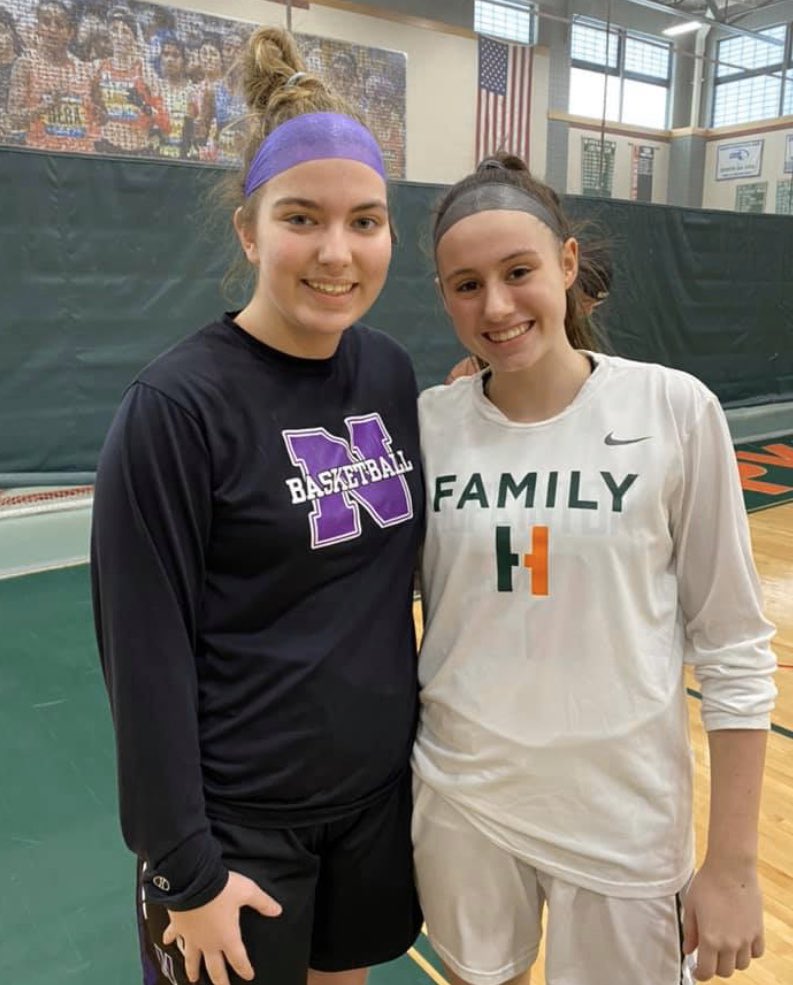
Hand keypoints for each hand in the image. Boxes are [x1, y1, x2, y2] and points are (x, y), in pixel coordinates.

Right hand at [163, 870, 281, 984]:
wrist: (192, 880)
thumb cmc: (222, 888)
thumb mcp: (247, 892)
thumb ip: (263, 903)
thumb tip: (278, 911)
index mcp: (227, 937)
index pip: (239, 959)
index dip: (245, 969)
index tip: (249, 976)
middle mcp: (208, 943)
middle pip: (214, 968)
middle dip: (220, 981)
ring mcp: (191, 937)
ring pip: (192, 959)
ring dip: (193, 970)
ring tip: (193, 979)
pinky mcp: (177, 926)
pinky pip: (173, 936)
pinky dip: (170, 939)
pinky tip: (166, 942)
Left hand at [683, 860, 763, 979]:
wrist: (731, 869)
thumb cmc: (708, 883)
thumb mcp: (691, 906)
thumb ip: (690, 932)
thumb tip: (688, 950)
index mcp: (710, 939)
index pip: (707, 971)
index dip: (700, 974)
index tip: (697, 970)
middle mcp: (730, 943)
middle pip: (725, 971)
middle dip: (715, 967)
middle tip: (709, 956)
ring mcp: (746, 938)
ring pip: (741, 965)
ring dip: (732, 960)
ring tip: (724, 947)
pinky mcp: (758, 931)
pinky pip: (756, 953)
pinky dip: (748, 952)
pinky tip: (740, 941)